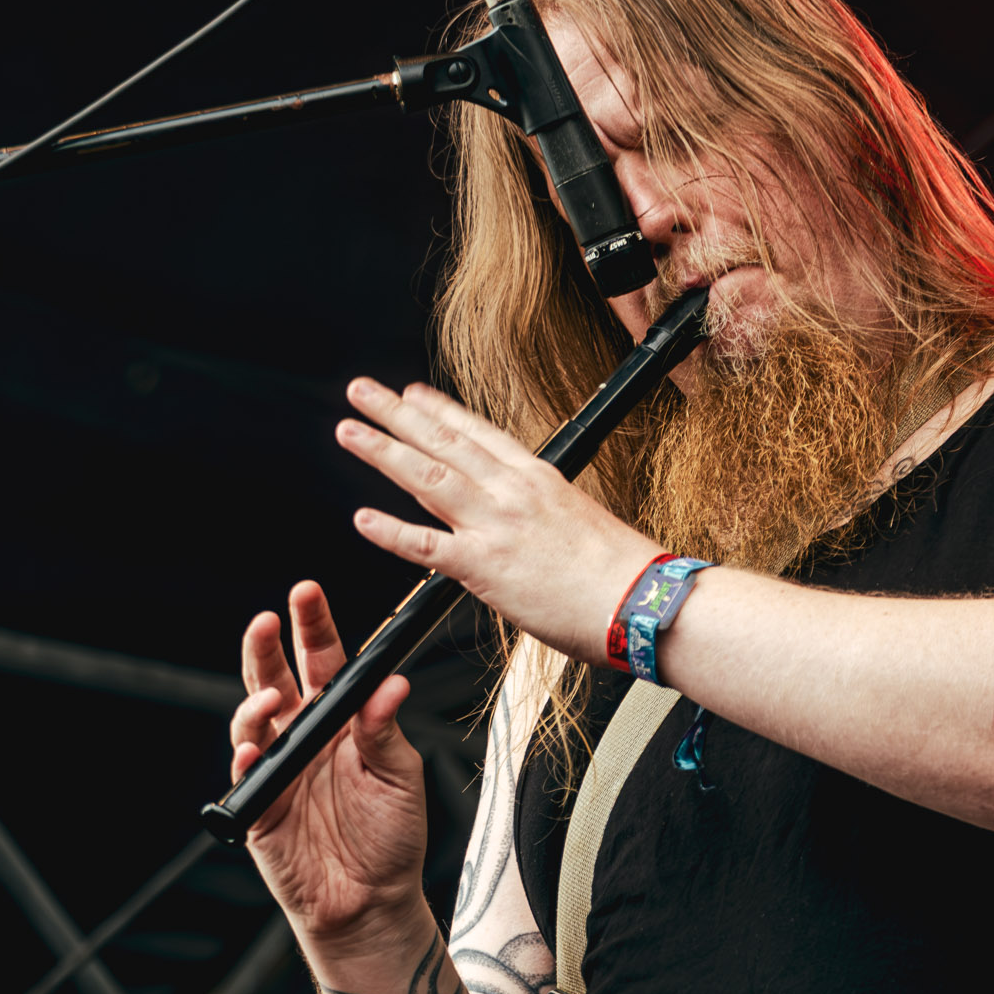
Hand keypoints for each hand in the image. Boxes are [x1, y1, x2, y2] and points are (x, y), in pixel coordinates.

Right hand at [232, 581, 428, 953]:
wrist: (372, 902)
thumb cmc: (391, 838)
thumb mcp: (400, 776)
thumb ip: (385, 730)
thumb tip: (389, 685)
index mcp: (340, 720)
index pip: (321, 661)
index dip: (312, 626)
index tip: (306, 593)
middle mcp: (303, 737)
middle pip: (275, 678)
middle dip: (265, 646)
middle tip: (266, 620)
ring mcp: (277, 769)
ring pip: (252, 721)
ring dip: (256, 704)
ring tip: (271, 700)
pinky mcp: (259, 806)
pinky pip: (246, 775)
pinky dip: (248, 759)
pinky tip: (255, 751)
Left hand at [336, 378, 664, 663]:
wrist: (644, 601)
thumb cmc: (624, 573)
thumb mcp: (582, 522)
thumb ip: (543, 516)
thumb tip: (526, 525)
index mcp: (538, 478)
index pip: (478, 433)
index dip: (440, 411)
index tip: (412, 393)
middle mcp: (512, 492)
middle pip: (443, 442)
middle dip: (397, 413)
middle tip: (362, 392)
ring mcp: (496, 525)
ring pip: (427, 477)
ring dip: (383, 450)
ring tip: (350, 431)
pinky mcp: (485, 567)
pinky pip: (426, 546)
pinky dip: (392, 531)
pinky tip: (363, 518)